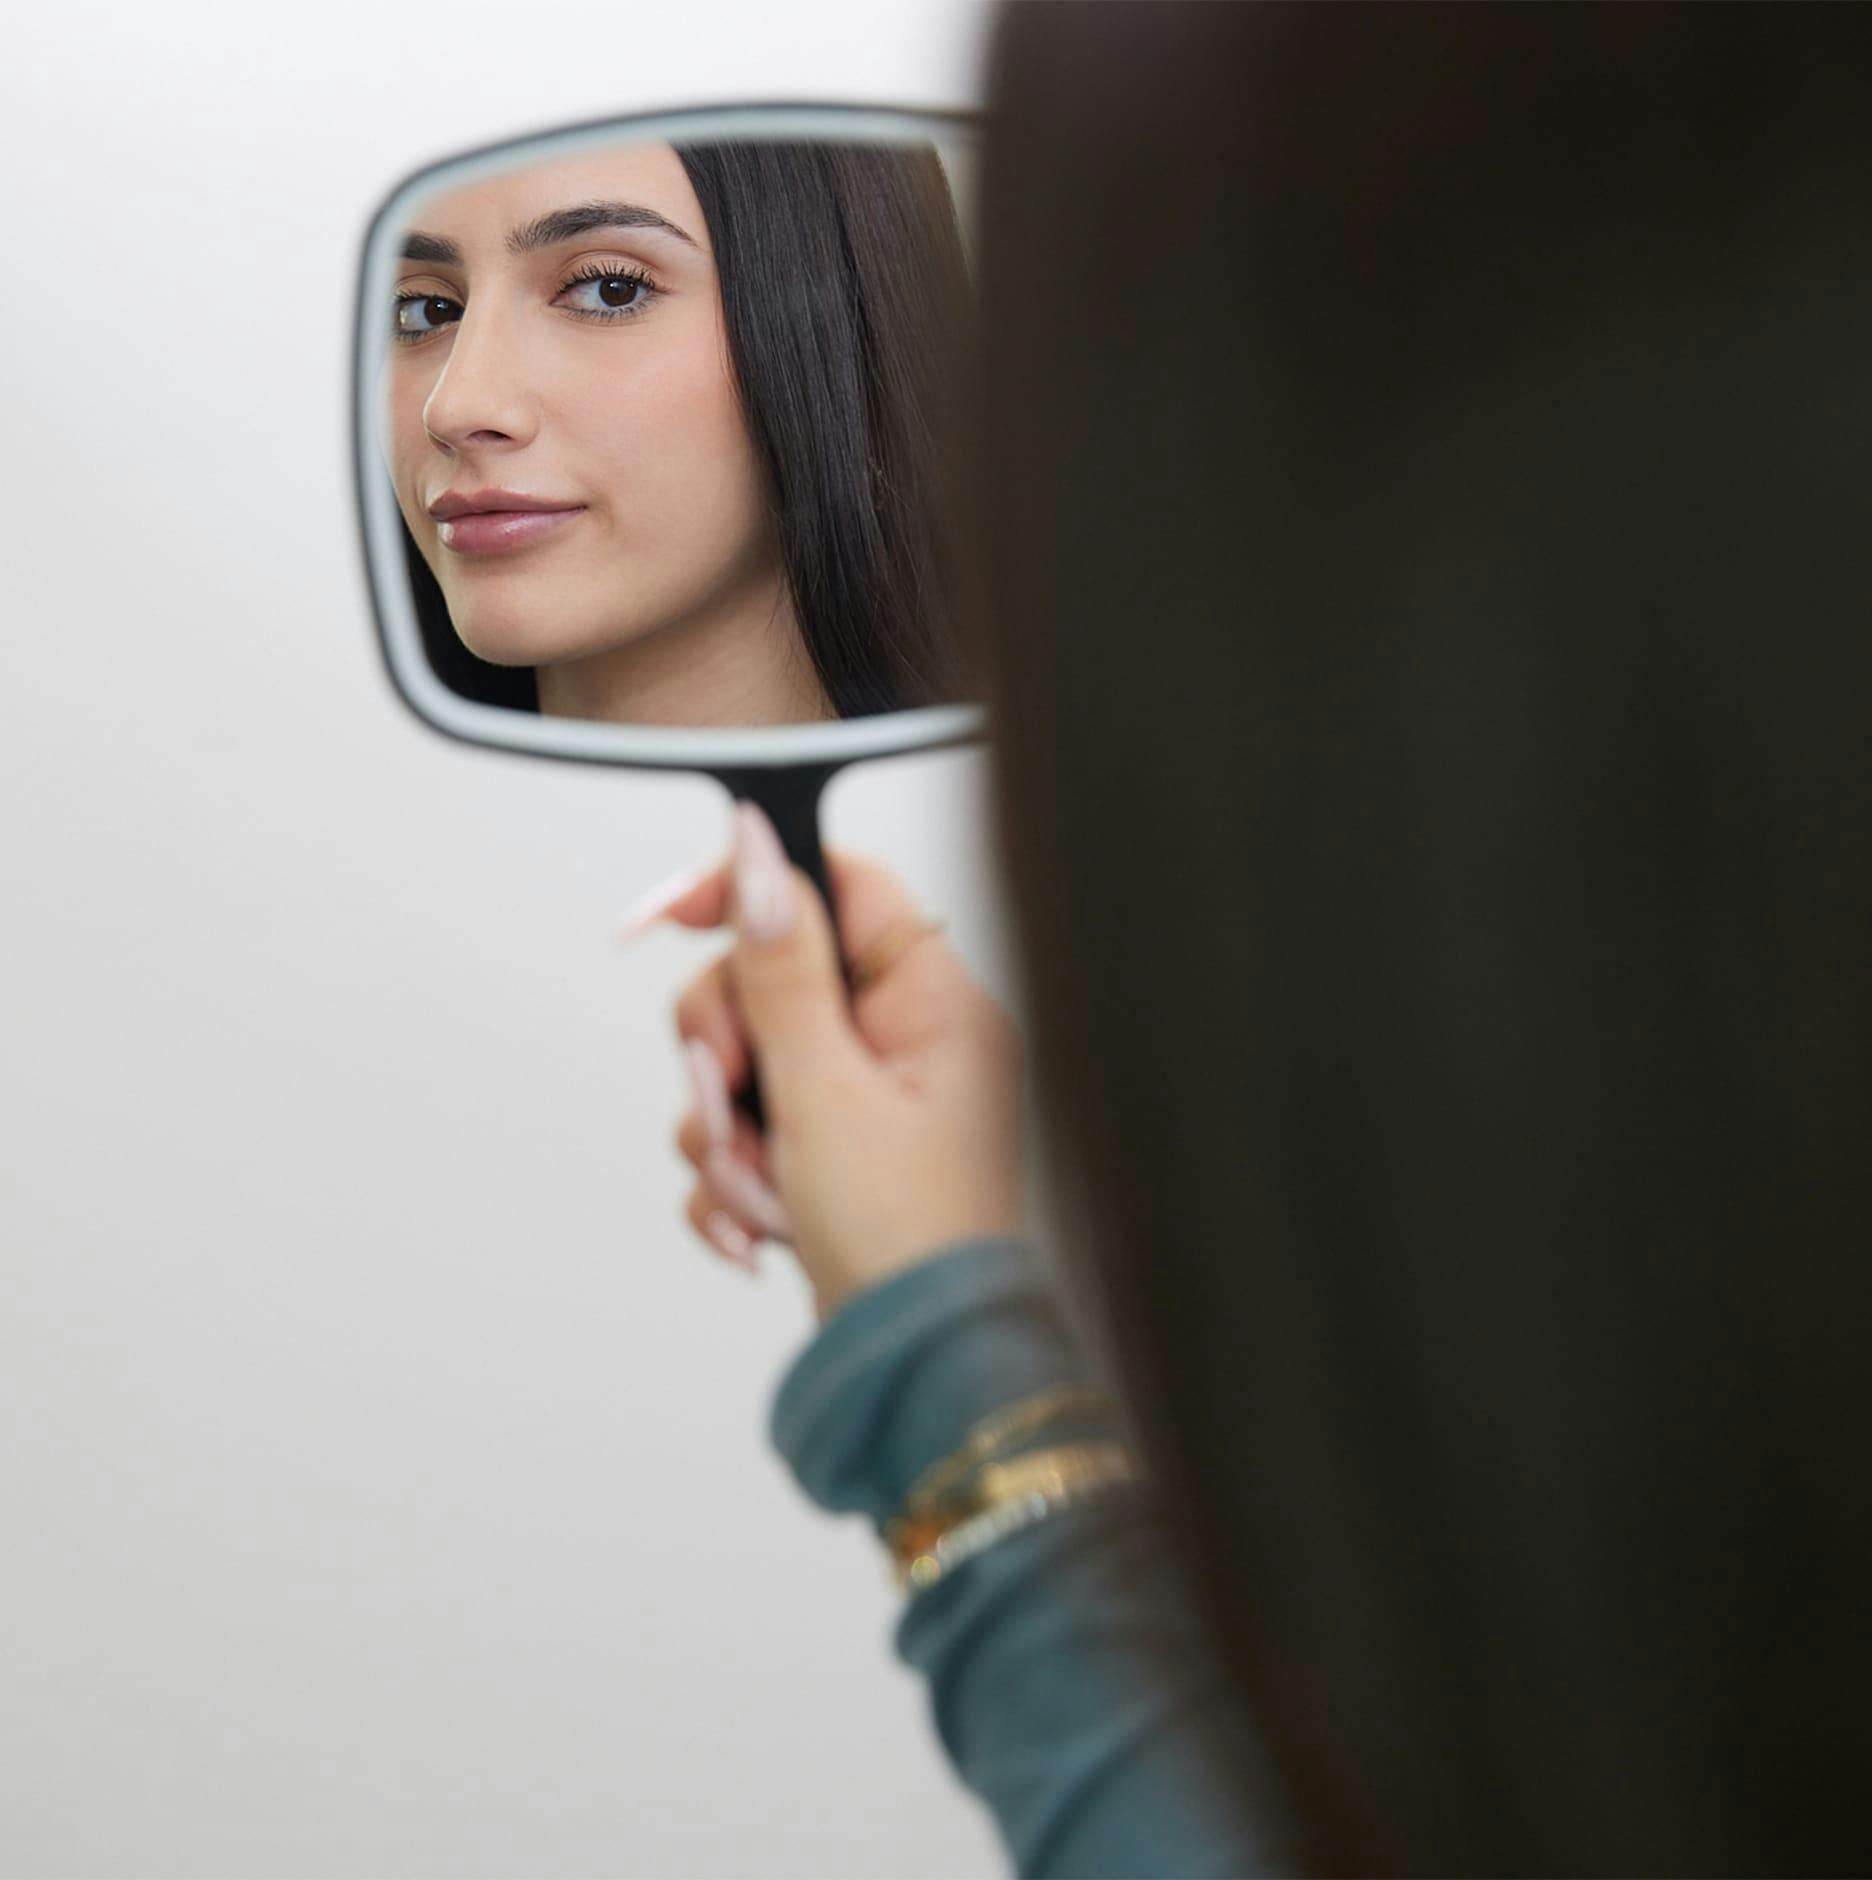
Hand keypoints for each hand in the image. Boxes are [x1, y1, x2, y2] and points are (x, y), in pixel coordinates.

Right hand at [636, 803, 1026, 1318]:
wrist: (914, 1377)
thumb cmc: (906, 1238)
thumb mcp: (824, 1086)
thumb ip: (780, 966)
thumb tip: (756, 852)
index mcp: (930, 1002)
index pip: (833, 886)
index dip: (747, 889)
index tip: (667, 920)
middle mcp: (904, 1041)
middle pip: (766, 978)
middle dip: (725, 1051)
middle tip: (733, 1100)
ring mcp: (865, 1101)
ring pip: (744, 1064)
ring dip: (725, 1133)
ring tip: (764, 1195)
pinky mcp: (829, 1157)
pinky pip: (746, 1134)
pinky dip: (735, 1182)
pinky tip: (758, 1232)